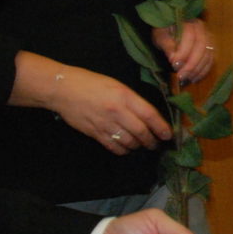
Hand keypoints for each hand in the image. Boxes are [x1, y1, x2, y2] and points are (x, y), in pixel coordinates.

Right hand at [10, 52, 170, 153]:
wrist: (64, 89)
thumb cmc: (92, 83)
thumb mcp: (116, 85)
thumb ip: (132, 100)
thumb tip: (147, 116)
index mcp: (124, 96)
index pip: (149, 115)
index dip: (161, 127)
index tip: (168, 135)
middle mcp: (117, 111)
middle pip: (141, 132)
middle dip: (152, 141)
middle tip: (156, 144)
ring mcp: (105, 123)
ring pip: (129, 142)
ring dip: (138, 146)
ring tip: (142, 145)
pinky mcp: (95, 133)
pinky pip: (114, 147)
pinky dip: (123, 150)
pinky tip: (126, 148)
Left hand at [152, 19, 214, 86]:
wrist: (171, 28)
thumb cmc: (164, 31)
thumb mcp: (161, 36)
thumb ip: (167, 46)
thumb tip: (173, 59)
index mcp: (188, 23)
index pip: (190, 37)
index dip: (183, 52)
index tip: (174, 65)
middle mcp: (202, 29)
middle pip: (201, 47)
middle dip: (191, 64)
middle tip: (181, 76)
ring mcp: (208, 38)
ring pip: (207, 55)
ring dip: (198, 69)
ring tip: (186, 79)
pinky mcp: (210, 48)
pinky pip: (210, 60)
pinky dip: (203, 71)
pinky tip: (194, 78)